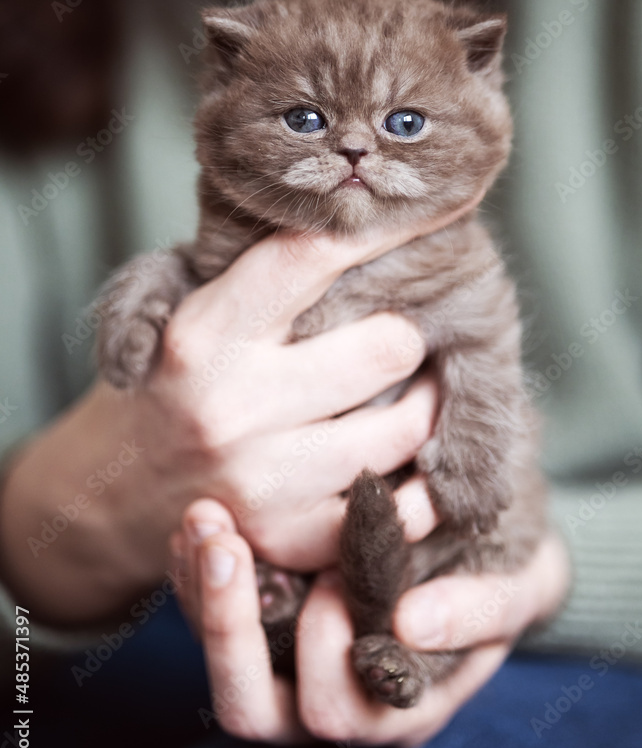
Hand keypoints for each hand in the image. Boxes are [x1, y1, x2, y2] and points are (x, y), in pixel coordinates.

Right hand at [1, 201, 479, 624]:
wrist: (109, 492)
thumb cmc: (165, 381)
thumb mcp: (175, 304)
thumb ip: (250, 264)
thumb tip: (351, 214)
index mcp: (204, 335)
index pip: (313, 258)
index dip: (383, 228)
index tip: (427, 208)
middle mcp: (233, 408)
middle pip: (389, 346)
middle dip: (402, 334)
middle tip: (396, 337)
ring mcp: (264, 481)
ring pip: (407, 427)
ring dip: (418, 405)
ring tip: (405, 394)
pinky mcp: (290, 538)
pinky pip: (395, 506)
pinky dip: (406, 482)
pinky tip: (391, 459)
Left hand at [172, 493, 569, 747]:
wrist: (486, 539)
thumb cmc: (503, 569)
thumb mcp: (515, 585)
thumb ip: (480, 609)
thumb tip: (411, 623)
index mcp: (395, 707)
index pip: (330, 710)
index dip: (321, 650)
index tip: (332, 574)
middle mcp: (333, 701)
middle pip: (249, 704)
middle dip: (229, 623)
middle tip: (225, 541)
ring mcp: (288, 665)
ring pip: (217, 659)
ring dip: (202, 589)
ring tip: (204, 516)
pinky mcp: (263, 621)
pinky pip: (207, 613)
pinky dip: (196, 568)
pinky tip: (204, 515)